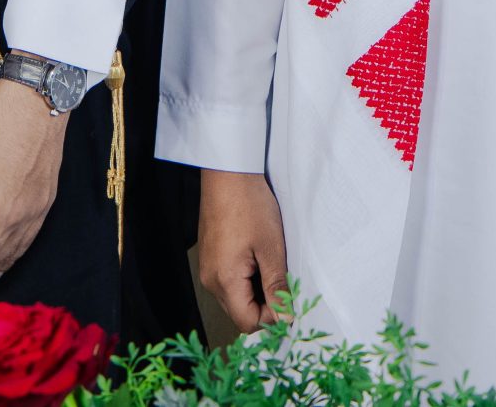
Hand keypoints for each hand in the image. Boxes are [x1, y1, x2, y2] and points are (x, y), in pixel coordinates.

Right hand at [196, 169, 288, 333]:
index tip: (288, 299)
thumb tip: (285, 319)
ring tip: (271, 266)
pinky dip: (245, 279)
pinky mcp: (209, 257)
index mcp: (224, 280)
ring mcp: (207, 268)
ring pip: (234, 298)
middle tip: (283, 281)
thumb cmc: (250, 206)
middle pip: (239, 313)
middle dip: (264, 306)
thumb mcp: (271, 248)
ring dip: (256, 292)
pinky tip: (257, 258)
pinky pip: (228, 282)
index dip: (272, 318)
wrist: (228, 174)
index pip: (248, 322)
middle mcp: (210, 280)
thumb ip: (277, 287)